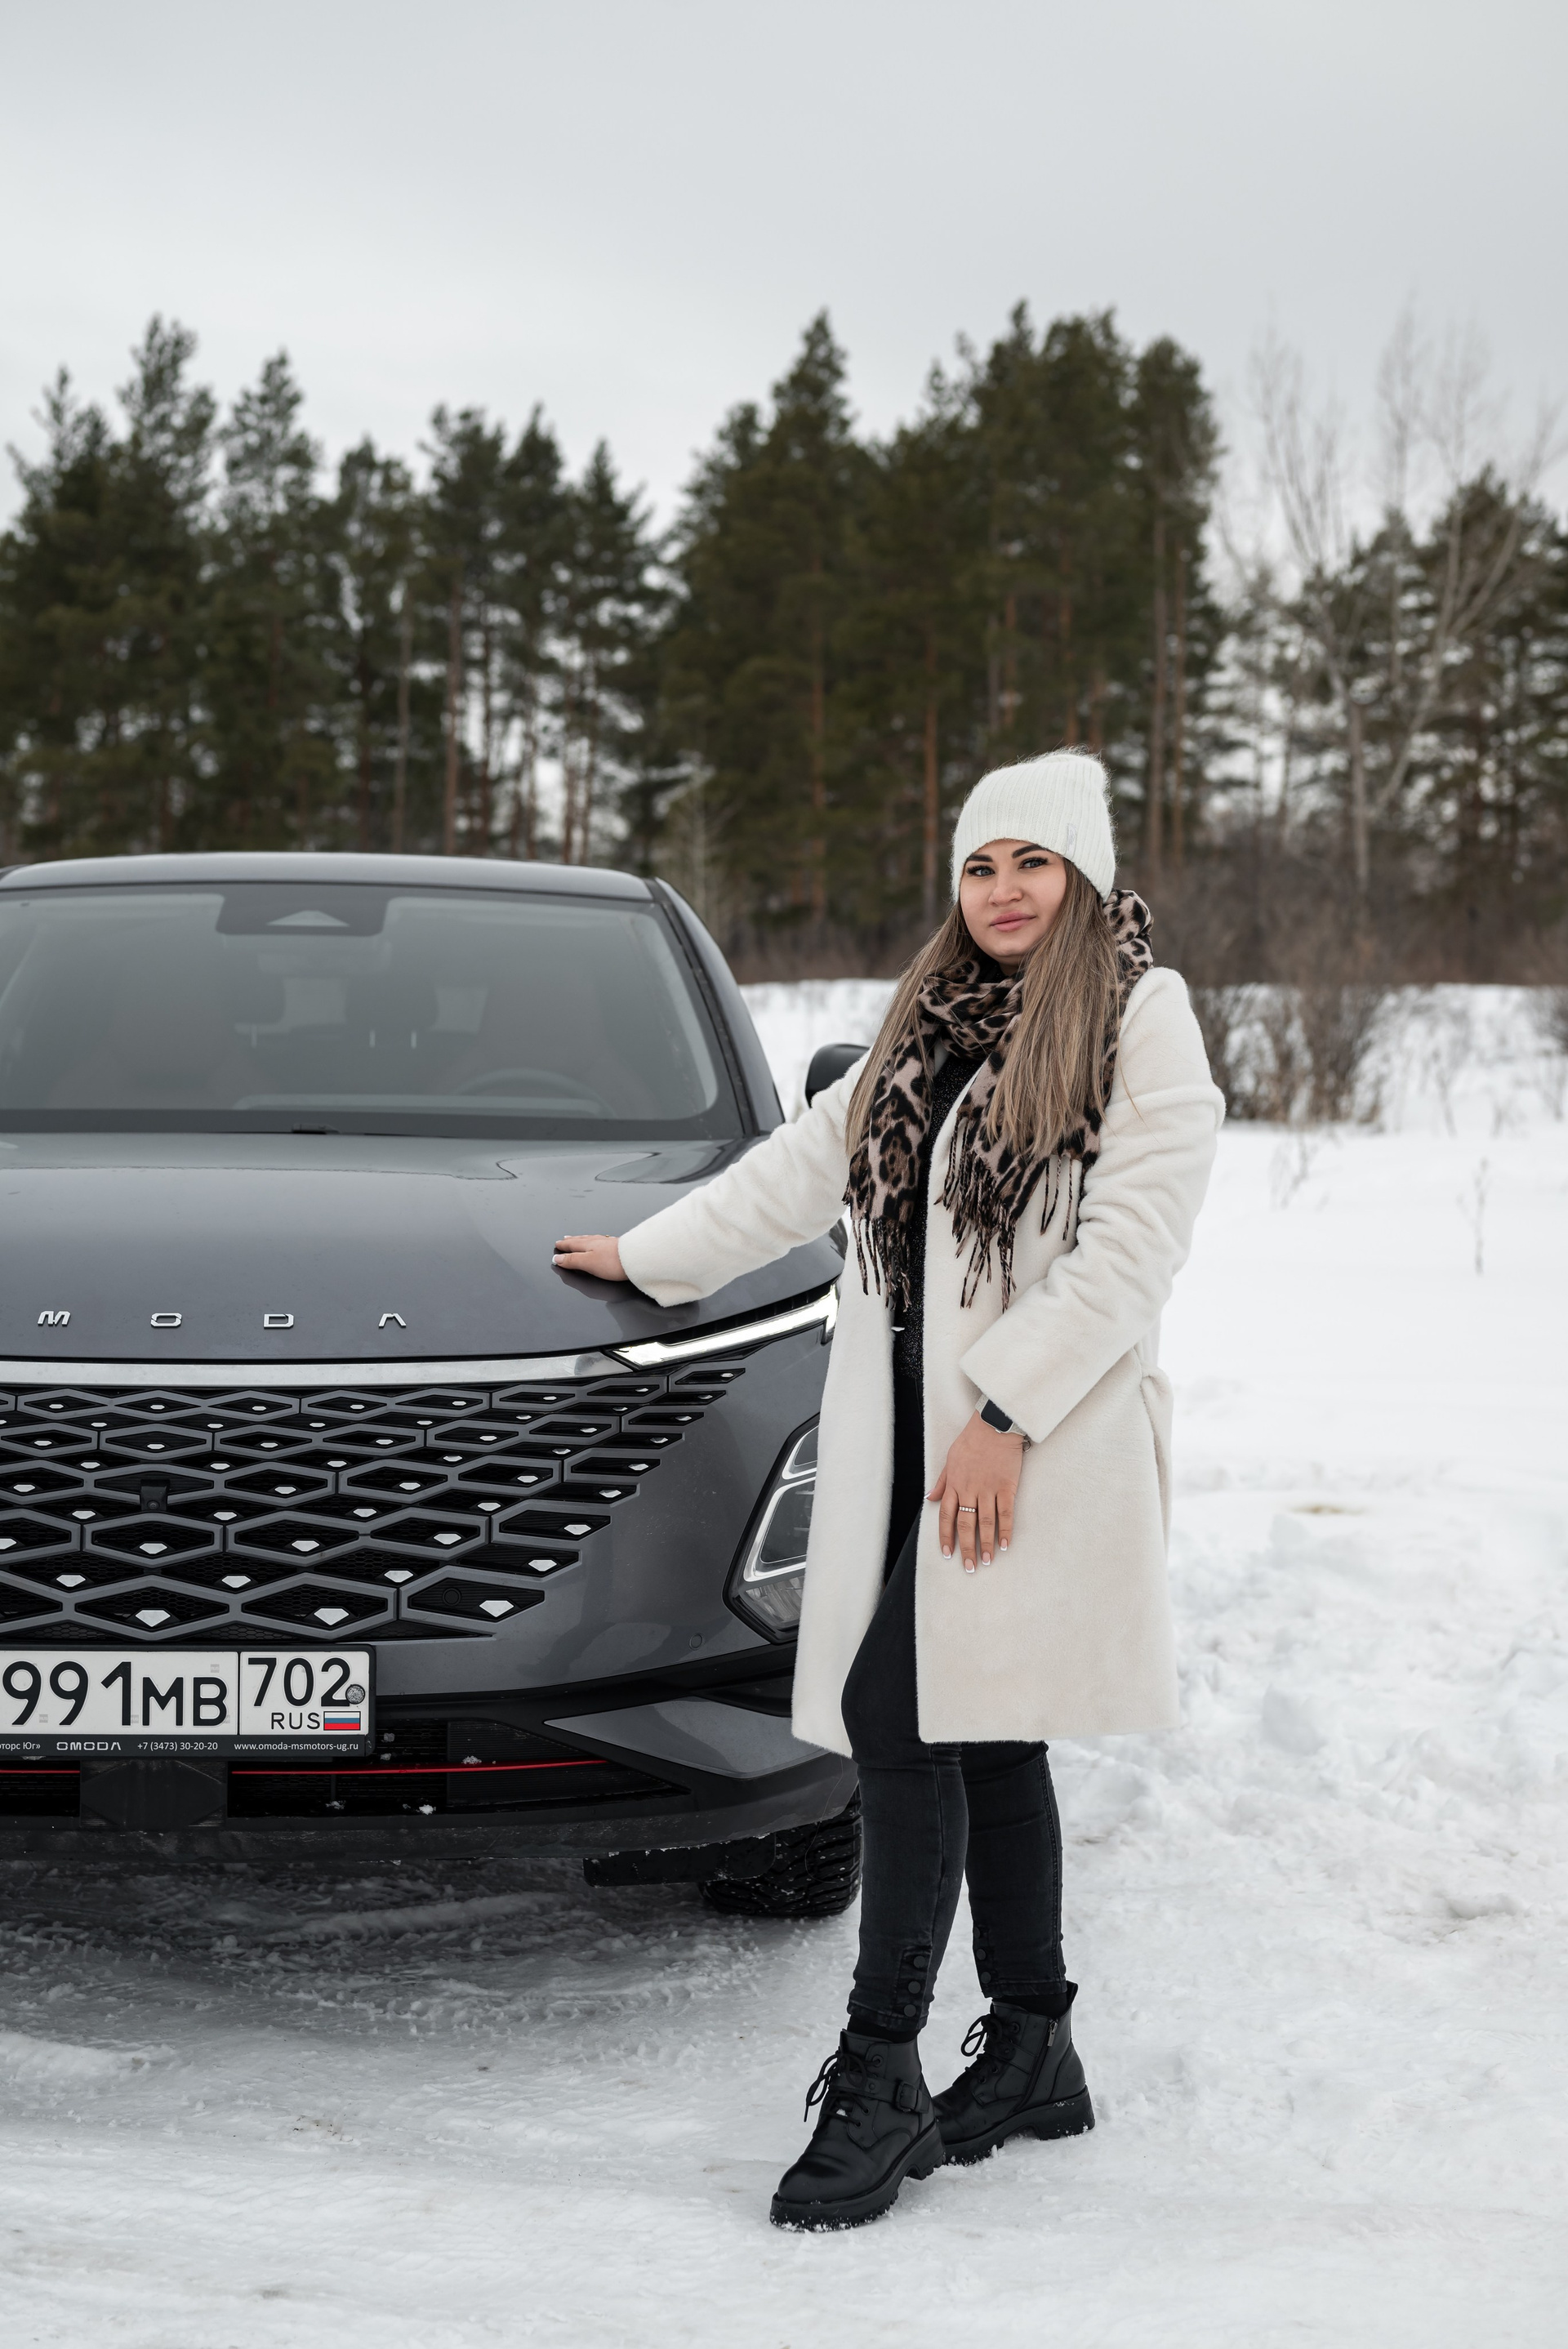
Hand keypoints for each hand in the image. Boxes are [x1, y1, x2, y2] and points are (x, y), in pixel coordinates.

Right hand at [552, 1233, 626, 1281]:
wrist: (636, 1258)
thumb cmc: (613, 1262)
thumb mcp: (587, 1263)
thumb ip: (572, 1261)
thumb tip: (557, 1259)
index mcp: (588, 1245)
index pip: (572, 1245)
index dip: (563, 1246)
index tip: (557, 1245)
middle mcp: (597, 1241)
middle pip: (581, 1240)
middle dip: (571, 1241)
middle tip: (564, 1239)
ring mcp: (608, 1243)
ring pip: (591, 1239)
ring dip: (582, 1239)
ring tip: (578, 1239)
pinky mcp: (618, 1246)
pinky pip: (601, 1241)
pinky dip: (595, 1241)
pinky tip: (600, 1242)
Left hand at [928, 1412, 1023, 1574]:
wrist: (995, 1424)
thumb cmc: (972, 1440)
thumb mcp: (950, 1458)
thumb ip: (942, 1481)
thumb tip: (930, 1499)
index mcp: (954, 1484)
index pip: (946, 1516)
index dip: (946, 1537)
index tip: (947, 1554)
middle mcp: (969, 1489)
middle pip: (965, 1524)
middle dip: (966, 1548)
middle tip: (969, 1567)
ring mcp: (988, 1489)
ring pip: (985, 1522)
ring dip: (986, 1544)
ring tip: (987, 1561)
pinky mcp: (1006, 1486)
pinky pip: (1005, 1512)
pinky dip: (1005, 1530)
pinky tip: (1005, 1545)